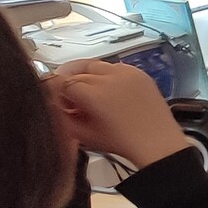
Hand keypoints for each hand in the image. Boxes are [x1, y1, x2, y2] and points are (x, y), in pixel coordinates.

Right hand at [45, 60, 186, 172]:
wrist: (157, 143)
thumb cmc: (121, 142)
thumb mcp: (83, 134)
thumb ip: (61, 117)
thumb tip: (50, 103)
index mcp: (92, 93)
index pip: (60, 82)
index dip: (52, 89)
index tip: (51, 97)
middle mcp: (109, 77)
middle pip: (75, 72)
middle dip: (67, 83)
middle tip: (67, 98)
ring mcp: (126, 73)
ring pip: (94, 65)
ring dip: (84, 75)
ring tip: (86, 92)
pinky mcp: (139, 73)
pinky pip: (115, 67)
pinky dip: (106, 74)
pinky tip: (106, 89)